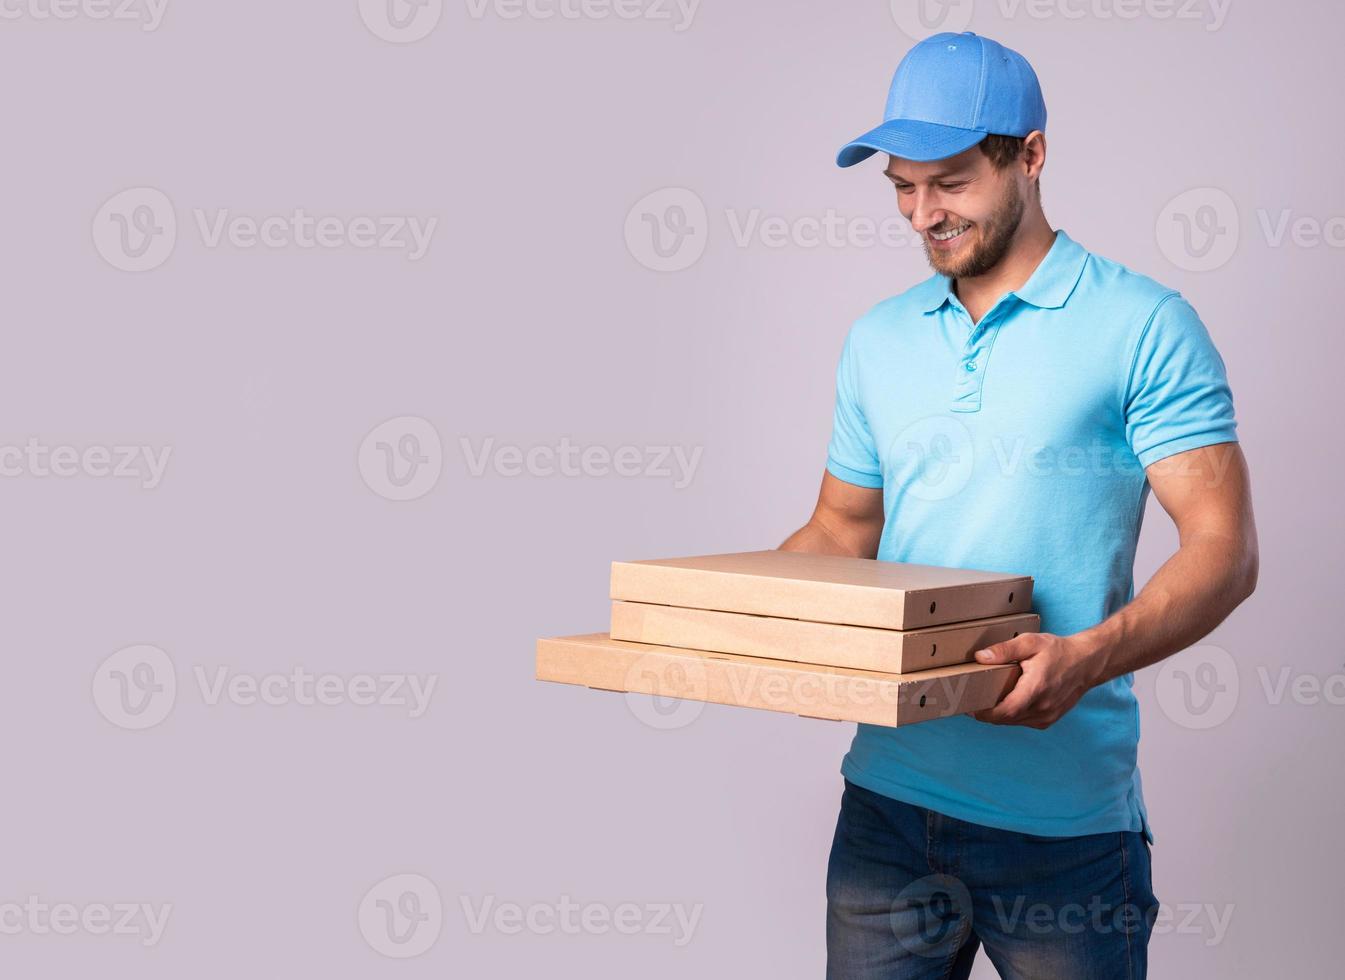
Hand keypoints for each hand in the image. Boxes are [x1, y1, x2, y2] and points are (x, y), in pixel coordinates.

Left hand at [970, 632, 1105, 729]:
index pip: (1006, 711)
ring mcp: (1047, 715)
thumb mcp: (1030, 642)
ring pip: (1014, 722)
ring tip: (983, 701)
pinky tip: (1005, 702)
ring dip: (998, 715)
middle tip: (970, 701)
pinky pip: (1023, 721)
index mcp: (1036, 688)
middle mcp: (1043, 706)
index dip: (985, 713)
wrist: (1087, 663)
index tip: (969, 706)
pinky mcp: (1049, 719)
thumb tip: (980, 657)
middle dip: (986, 713)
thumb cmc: (1058, 651)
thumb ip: (1004, 650)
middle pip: (1006, 719)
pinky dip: (1012, 715)